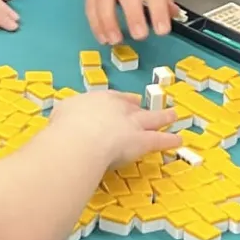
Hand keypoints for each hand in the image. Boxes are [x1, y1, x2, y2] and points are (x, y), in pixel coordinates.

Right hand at [46, 88, 179, 168]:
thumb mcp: (61, 115)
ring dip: (163, 116)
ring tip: (173, 115)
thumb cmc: (65, 127)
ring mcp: (132, 123)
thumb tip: (62, 124)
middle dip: (141, 106)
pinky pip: (159, 140)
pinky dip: (169, 140)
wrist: (80, 138)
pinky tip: (178, 140)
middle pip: (133, 105)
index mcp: (97, 99)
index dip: (122, 100)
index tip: (127, 101)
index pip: (113, 98)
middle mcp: (118, 108)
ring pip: (152, 118)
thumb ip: (66, 118)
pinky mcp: (141, 141)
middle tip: (146, 104)